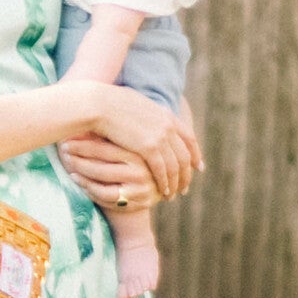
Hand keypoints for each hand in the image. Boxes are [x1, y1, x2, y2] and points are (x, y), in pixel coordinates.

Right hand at [59, 85, 199, 200]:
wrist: (99, 104)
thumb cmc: (109, 103)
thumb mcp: (136, 104)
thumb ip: (148, 114)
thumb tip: (145, 119)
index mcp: (167, 115)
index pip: (189, 138)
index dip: (195, 154)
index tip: (198, 167)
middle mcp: (168, 126)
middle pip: (185, 156)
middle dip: (187, 174)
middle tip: (185, 188)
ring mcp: (160, 137)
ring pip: (176, 166)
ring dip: (176, 183)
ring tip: (172, 195)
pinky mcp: (148, 147)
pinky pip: (162, 171)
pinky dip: (165, 183)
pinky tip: (163, 191)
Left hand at [60, 137, 158, 214]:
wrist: (160, 187)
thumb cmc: (138, 160)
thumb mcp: (130, 145)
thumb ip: (110, 137)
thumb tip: (78, 121)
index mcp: (141, 150)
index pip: (105, 147)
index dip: (83, 144)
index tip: (67, 139)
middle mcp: (141, 169)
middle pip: (102, 164)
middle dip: (79, 158)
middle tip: (64, 149)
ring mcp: (139, 186)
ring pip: (102, 180)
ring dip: (82, 173)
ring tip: (69, 165)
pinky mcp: (135, 202)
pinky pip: (106, 196)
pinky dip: (89, 188)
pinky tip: (78, 180)